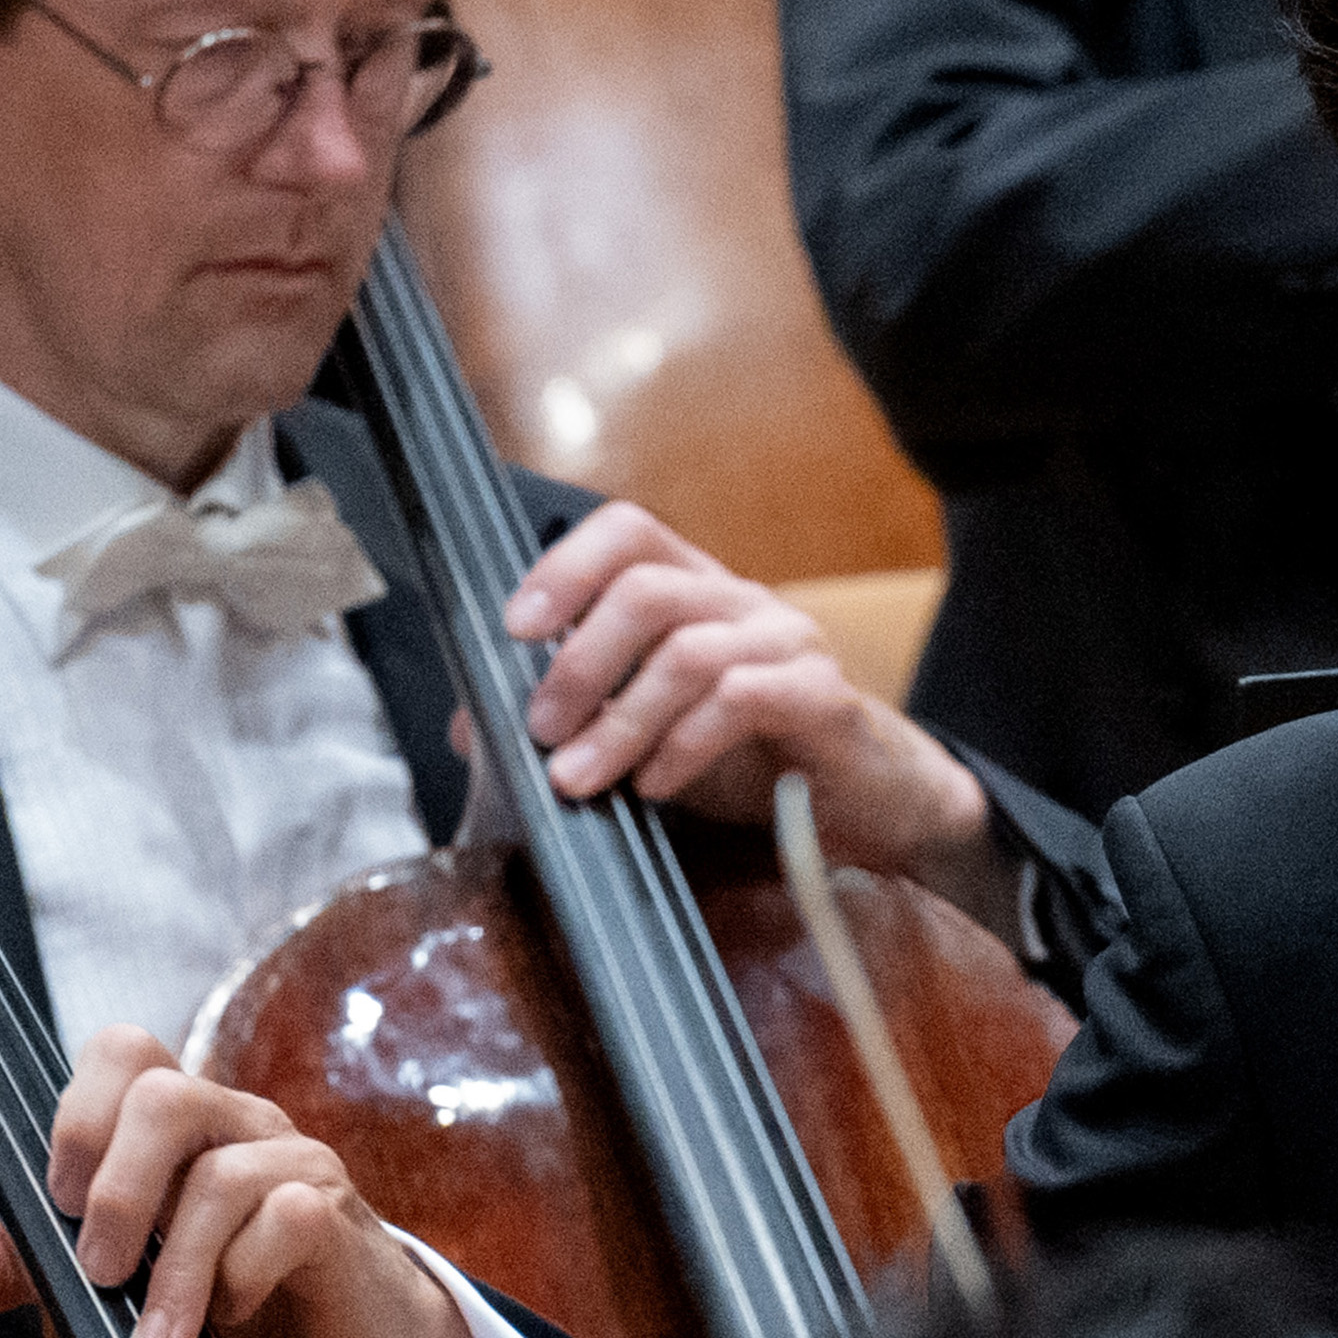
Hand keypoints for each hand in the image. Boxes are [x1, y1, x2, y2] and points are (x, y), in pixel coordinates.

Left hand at [0, 1034, 485, 1337]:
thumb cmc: (233, 1291)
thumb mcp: (128, 1279)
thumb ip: (45, 1269)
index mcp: (182, 1120)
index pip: (124, 1050)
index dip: (78, 1115)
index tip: (59, 1203)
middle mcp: (238, 1121)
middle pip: (166, 1096)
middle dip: (117, 1194)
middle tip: (100, 1274)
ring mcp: (295, 1161)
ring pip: (221, 1178)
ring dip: (174, 1275)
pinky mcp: (338, 1216)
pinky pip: (286, 1221)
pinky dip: (242, 1280)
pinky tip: (232, 1319)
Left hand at [503, 502, 1006, 902]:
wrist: (868, 805)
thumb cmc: (753, 762)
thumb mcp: (646, 737)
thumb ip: (569, 722)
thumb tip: (469, 727)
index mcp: (697, 592)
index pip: (629, 532)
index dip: (565, 566)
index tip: (514, 627)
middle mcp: (742, 602)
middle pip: (648, 589)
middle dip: (579, 661)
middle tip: (541, 729)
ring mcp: (789, 644)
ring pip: (688, 652)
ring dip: (619, 721)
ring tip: (580, 778)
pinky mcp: (824, 697)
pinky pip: (743, 699)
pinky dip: (684, 745)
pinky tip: (655, 786)